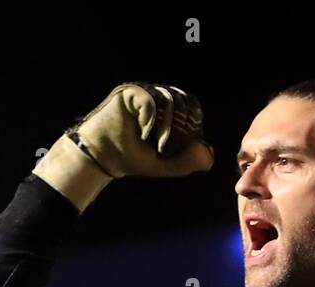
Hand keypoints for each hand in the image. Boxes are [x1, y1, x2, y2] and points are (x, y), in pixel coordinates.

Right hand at [67, 81, 214, 178]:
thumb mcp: (167, 165)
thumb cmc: (133, 158)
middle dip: (181, 127)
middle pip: (184, 102)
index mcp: (169, 111)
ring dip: (167, 126)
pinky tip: (143, 133)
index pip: (192, 108)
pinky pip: (149, 100)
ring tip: (155, 142)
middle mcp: (157, 97)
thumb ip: (189, 161)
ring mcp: (144, 93)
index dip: (193, 125)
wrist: (104, 158)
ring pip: (169, 100)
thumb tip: (210, 152)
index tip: (183, 145)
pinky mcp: (129, 93)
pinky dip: (150, 119)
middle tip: (167, 146)